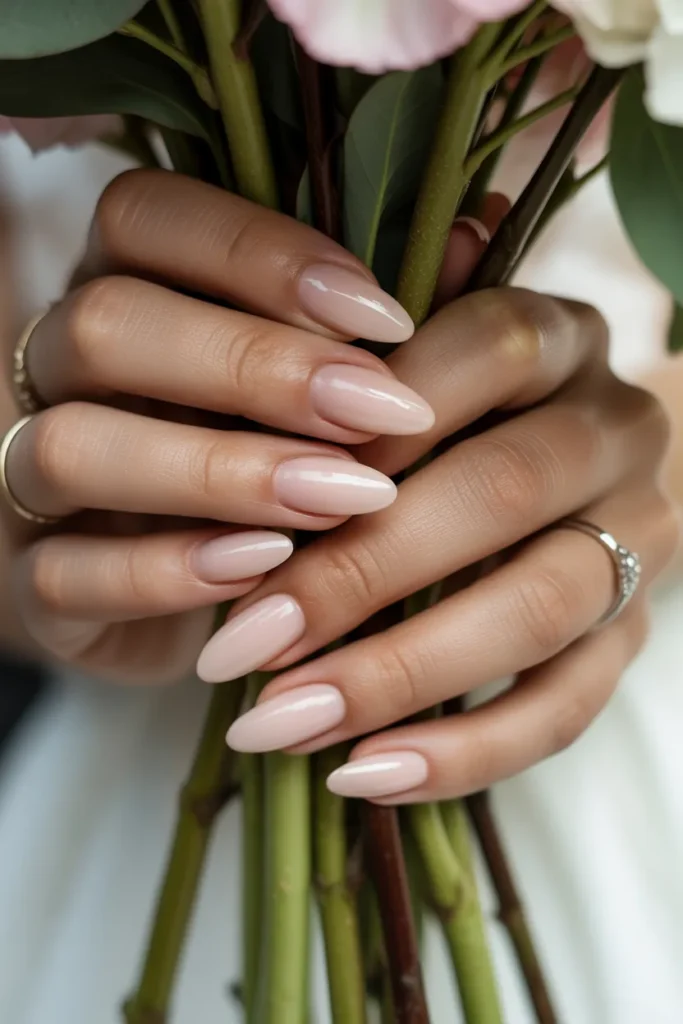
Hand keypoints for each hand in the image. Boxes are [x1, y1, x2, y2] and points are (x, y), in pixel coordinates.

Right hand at [7, 170, 435, 681]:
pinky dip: (165, 573)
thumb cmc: (280, 455)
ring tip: (336, 498)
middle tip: (376, 410)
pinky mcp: (38, 577)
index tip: (385, 316)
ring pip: (74, 446)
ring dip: (215, 470)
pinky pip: (63, 572)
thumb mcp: (332, 379)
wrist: (218, 594)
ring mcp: (32, 472)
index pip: (144, 218)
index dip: (259, 255)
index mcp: (127, 286)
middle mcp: (63, 367)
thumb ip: (383, 313)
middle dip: (249, 365)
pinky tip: (264, 568)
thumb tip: (474, 230)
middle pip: (104, 323)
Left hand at [206, 288, 678, 801]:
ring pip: (536, 609)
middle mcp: (614, 427)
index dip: (375, 423)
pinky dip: (465, 751)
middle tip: (244, 640)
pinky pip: (568, 707)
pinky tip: (363, 773)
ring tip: (280, 721)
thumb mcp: (412, 357)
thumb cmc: (457, 407)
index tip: (263, 498)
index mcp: (559, 335)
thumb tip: (268, 385)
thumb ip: (354, 355)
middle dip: (362, 572)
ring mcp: (640, 535)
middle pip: (503, 491)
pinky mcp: (634, 633)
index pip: (485, 349)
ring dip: (399, 673)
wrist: (577, 465)